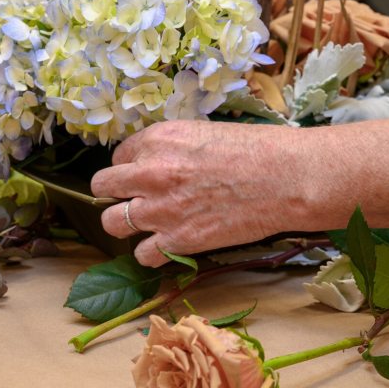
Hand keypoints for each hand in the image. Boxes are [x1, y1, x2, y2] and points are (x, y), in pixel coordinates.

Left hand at [91, 121, 312, 266]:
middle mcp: (150, 172)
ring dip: (127, 223)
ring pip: (111, 223)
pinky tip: (170, 243)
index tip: (151, 174)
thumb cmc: (256, 150)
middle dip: (117, 193)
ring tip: (150, 223)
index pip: (119, 156)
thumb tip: (159, 162)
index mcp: (157, 139)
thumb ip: (172, 148)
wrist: (286, 178)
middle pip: (103, 187)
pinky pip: (142, 254)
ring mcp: (161, 209)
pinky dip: (153, 252)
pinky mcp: (178, 240)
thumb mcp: (204, 133)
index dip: (134, 166)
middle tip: (139, 198)